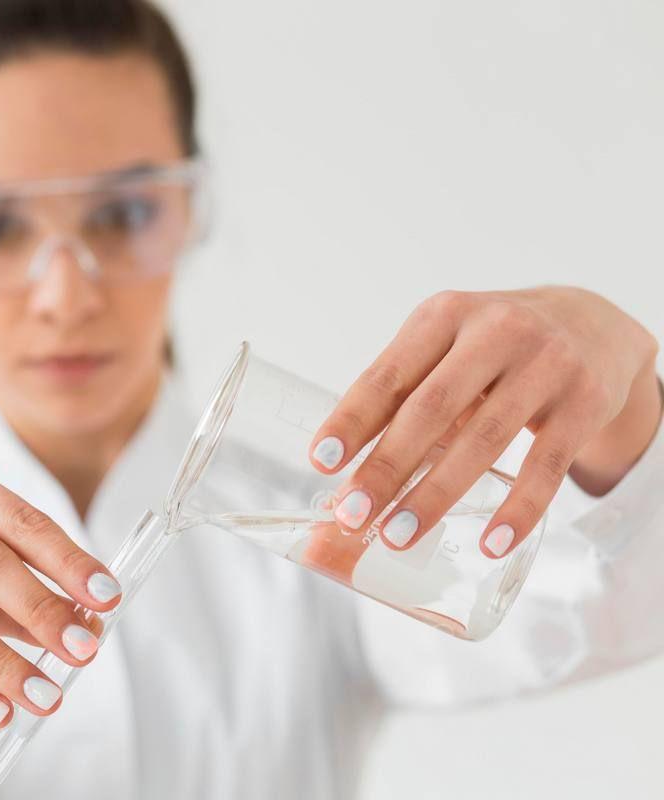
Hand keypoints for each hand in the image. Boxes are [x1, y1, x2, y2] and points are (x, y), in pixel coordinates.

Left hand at [307, 287, 660, 558]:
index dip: (351, 420)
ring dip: (435, 494)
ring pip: (483, 440)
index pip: (388, 375)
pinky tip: (490, 543)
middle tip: (352, 514)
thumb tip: (344, 469)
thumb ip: (403, 392)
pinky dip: (518, 509)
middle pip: (431, 409)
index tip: (320, 463)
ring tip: (398, 536)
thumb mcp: (447, 344)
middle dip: (386, 467)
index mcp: (444, 315)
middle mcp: (495, 331)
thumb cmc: (493, 347)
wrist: (594, 325)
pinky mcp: (586, 402)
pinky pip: (547, 466)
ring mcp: (546, 365)